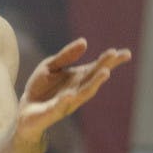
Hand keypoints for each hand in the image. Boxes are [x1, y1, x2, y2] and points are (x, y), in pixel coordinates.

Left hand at [16, 38, 130, 144]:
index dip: (111, 60)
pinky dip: (65, 100)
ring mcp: (67, 102)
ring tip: (106, 72)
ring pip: (83, 92)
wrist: (26, 110)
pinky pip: (59, 106)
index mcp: (77, 78)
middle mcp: (77, 90)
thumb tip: (85, 41)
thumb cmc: (41, 88)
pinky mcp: (52, 111)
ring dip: (95, 83)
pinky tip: (70, 94)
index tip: (126, 53)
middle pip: (94, 77)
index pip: (97, 67)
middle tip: (117, 56)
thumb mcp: (51, 65)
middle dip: (106, 66)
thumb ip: (66, 55)